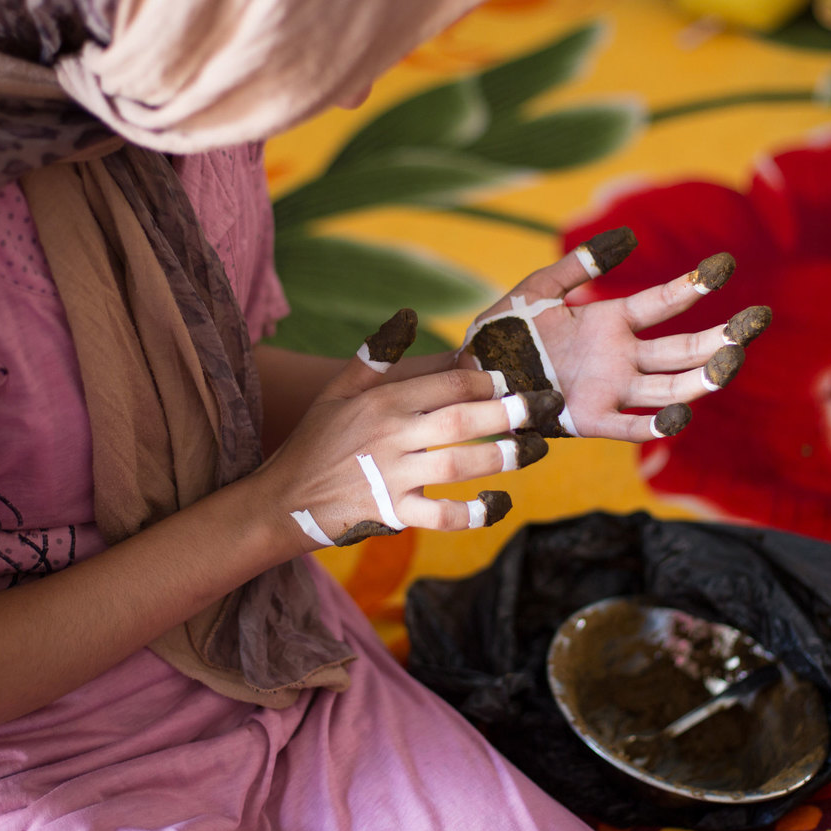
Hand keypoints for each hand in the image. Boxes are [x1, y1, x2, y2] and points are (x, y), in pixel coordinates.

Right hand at [265, 310, 557, 548]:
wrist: (284, 499)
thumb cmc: (316, 441)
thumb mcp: (337, 391)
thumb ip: (375, 355)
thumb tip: (407, 315)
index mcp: (383, 402)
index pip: (447, 384)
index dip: (487, 380)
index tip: (514, 380)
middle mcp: (390, 437)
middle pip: (462, 420)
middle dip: (509, 412)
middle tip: (546, 406)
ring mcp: (392, 477)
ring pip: (459, 464)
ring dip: (503, 457)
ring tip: (536, 449)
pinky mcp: (393, 513)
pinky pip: (442, 515)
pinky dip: (474, 512)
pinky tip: (500, 503)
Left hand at [459, 228, 769, 442]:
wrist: (470, 377)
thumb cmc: (502, 333)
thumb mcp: (540, 290)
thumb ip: (581, 265)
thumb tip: (629, 238)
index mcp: (610, 322)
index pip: (663, 302)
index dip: (693, 285)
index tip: (724, 265)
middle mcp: (619, 358)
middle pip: (683, 349)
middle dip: (722, 336)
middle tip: (757, 320)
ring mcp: (609, 389)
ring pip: (670, 386)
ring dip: (703, 376)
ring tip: (733, 360)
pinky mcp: (590, 420)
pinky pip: (631, 426)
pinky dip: (656, 424)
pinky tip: (681, 416)